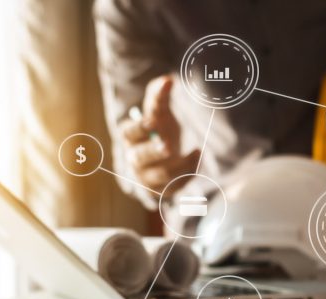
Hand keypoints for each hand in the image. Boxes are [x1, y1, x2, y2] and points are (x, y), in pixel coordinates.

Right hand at [119, 75, 199, 192]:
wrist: (166, 155)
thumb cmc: (160, 128)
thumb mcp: (160, 111)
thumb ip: (160, 96)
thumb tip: (168, 80)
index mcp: (130, 137)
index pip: (128, 132)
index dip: (139, 128)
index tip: (152, 121)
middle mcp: (134, 159)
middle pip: (139, 157)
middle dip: (153, 152)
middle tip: (168, 146)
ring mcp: (146, 177)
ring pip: (159, 176)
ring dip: (178, 166)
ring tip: (197, 152)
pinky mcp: (159, 191)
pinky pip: (173, 188)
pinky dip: (187, 176)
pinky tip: (197, 162)